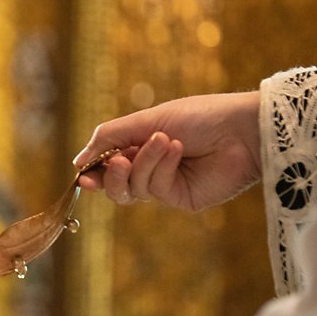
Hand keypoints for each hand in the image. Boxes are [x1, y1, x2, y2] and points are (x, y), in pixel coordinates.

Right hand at [74, 90, 261, 211]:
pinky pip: (155, 190)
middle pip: (116, 187)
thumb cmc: (198, 116)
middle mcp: (152, 169)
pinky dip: (161, 168)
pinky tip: (177, 151)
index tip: (82, 173)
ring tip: (163, 141)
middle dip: (113, 176)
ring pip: (133, 189)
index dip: (94, 172)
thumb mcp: (146, 120)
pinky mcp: (181, 199)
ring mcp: (167, 186)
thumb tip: (77, 161)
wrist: (239, 128)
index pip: (108, 166)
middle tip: (119, 162)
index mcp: (142, 146)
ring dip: (143, 163)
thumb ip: (110, 137)